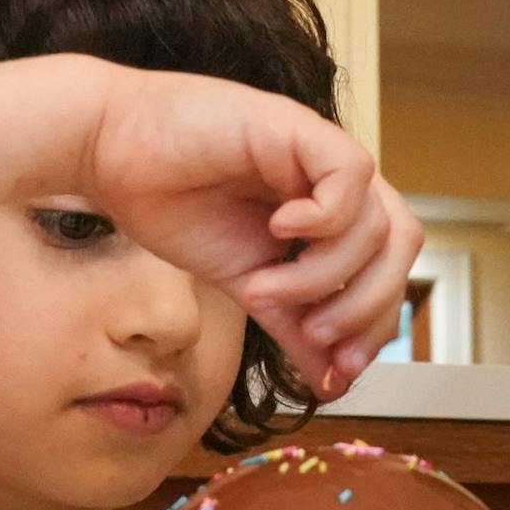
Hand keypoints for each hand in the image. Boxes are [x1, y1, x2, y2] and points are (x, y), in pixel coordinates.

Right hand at [80, 63, 421, 396]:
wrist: (108, 153)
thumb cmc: (168, 204)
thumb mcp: (244, 283)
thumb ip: (292, 324)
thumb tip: (330, 382)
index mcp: (326, 216)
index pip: (387, 270)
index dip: (376, 325)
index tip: (340, 369)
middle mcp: (331, 184)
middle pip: (401, 247)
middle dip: (366, 307)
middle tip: (316, 334)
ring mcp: (317, 154)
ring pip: (378, 223)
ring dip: (324, 274)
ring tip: (264, 288)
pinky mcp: (296, 128)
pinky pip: (351, 173)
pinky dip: (324, 217)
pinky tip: (278, 229)